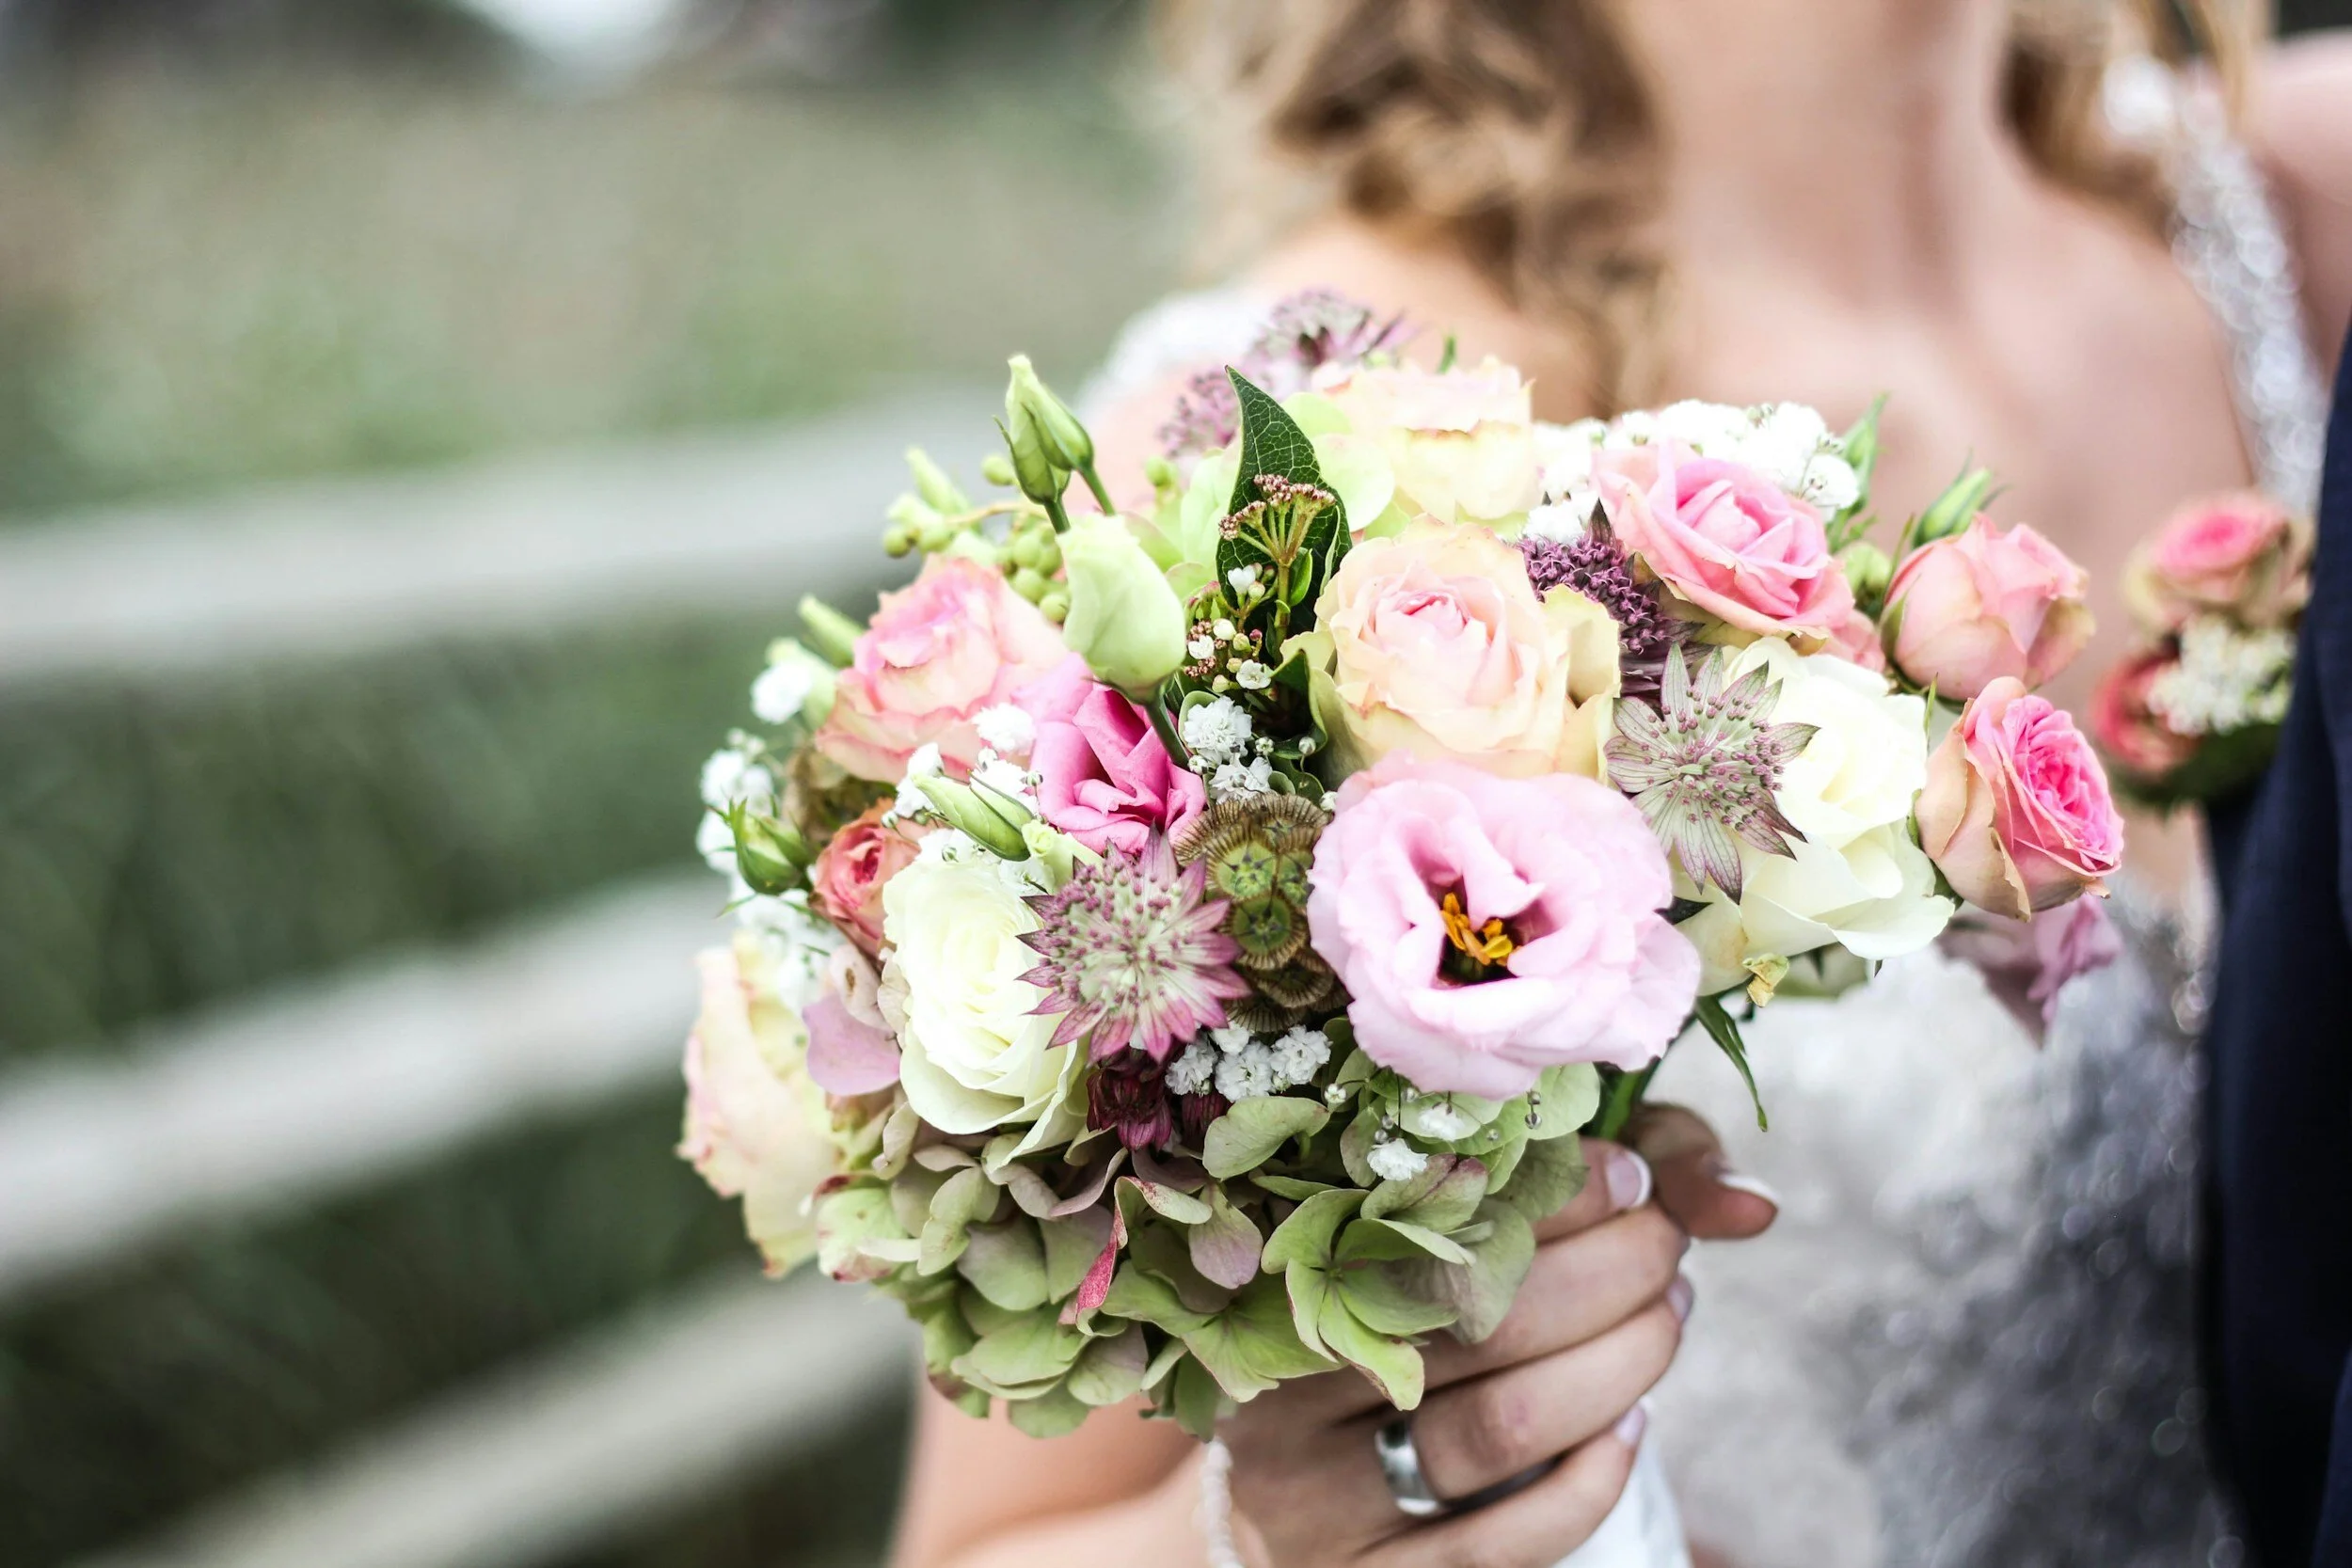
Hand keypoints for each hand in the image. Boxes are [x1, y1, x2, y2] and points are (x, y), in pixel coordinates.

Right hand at [1220, 1114, 1773, 1567]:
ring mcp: (1314, 1491)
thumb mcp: (1462, 1235)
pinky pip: (1504, 1540)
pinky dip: (1591, 1478)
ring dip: (1620, 1366)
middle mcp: (1281, 1379)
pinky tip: (1634, 1425)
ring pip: (1504, 1426)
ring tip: (1667, 1318)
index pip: (1434, 1210)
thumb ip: (1597, 1192)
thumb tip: (1751, 1208)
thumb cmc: (1396, 1331)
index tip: (1630, 1176)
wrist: (1279, 1505)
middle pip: (1479, 1318)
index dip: (1555, 1189)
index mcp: (1284, 1268)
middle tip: (1666, 1247)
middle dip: (1611, 1273)